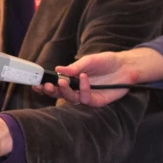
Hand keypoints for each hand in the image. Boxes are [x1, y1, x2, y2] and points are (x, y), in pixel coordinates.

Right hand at [32, 48, 162, 107]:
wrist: (126, 66)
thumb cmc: (106, 61)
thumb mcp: (88, 61)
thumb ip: (73, 67)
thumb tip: (57, 69)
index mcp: (71, 79)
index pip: (55, 85)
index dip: (45, 86)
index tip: (37, 84)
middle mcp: (77, 89)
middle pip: (59, 94)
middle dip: (51, 91)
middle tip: (47, 86)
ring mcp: (86, 95)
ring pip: (70, 99)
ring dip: (64, 92)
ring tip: (62, 82)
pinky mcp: (97, 101)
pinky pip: (86, 99)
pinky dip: (83, 89)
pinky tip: (84, 78)